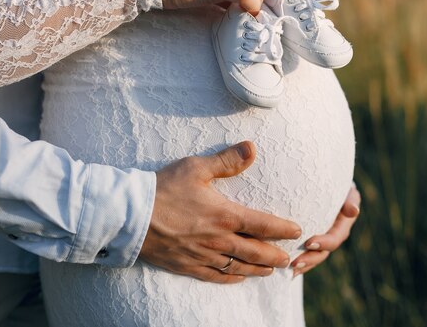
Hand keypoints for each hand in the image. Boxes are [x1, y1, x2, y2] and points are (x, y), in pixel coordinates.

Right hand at [140, 141, 301, 283]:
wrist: (130, 216)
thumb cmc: (163, 188)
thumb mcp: (196, 168)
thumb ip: (227, 160)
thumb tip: (252, 148)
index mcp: (225, 216)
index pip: (264, 225)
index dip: (283, 229)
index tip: (296, 231)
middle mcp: (219, 240)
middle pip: (256, 252)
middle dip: (275, 256)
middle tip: (289, 259)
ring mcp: (203, 255)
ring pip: (238, 267)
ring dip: (258, 270)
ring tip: (270, 271)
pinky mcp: (187, 265)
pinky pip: (215, 277)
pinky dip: (231, 278)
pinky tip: (238, 278)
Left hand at [290, 183, 360, 277]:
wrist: (327, 184)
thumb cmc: (336, 185)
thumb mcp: (346, 190)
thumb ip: (349, 200)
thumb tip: (354, 211)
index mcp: (342, 226)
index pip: (335, 238)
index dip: (324, 243)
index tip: (309, 243)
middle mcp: (332, 235)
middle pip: (322, 252)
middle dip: (310, 259)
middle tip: (294, 263)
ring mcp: (320, 239)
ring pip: (312, 256)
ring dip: (302, 264)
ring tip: (289, 269)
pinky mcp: (308, 238)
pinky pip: (303, 252)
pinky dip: (295, 259)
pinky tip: (284, 267)